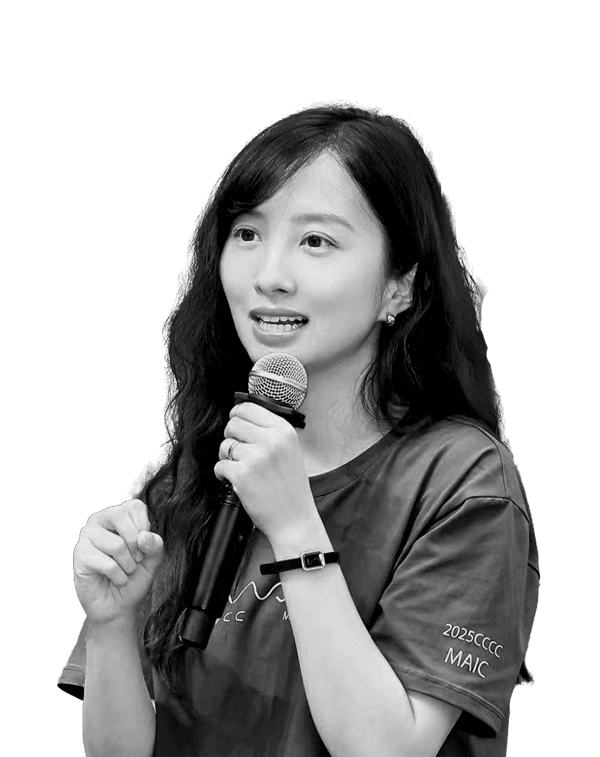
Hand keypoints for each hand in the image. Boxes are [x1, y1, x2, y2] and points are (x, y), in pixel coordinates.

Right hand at [73, 499, 163, 627]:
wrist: (119, 605)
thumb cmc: (134, 578)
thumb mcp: (152, 560)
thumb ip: (155, 545)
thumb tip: (143, 536)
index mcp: (118, 515)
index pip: (134, 506)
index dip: (144, 527)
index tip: (143, 546)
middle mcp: (100, 520)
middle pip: (120, 516)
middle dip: (135, 544)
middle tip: (136, 560)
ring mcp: (87, 536)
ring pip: (116, 544)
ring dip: (128, 565)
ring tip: (125, 571)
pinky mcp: (80, 554)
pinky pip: (107, 563)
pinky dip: (118, 576)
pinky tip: (115, 579)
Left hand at [214, 402, 319, 545]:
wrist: (294, 520)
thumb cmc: (291, 488)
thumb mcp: (290, 450)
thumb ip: (270, 433)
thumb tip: (242, 418)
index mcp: (283, 431)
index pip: (249, 408)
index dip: (237, 416)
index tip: (236, 425)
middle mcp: (271, 440)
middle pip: (233, 424)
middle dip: (231, 438)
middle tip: (238, 453)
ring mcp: (256, 457)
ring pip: (224, 445)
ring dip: (227, 458)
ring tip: (240, 470)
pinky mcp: (242, 474)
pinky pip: (219, 466)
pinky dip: (222, 474)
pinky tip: (235, 482)